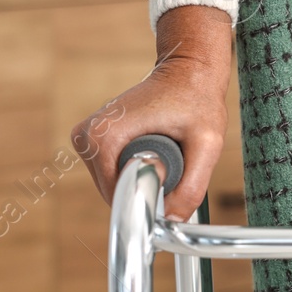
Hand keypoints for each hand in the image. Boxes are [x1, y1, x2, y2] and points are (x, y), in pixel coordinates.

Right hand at [71, 4, 234, 217]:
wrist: (187, 72)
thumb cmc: (197, 101)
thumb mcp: (206, 144)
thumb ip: (192, 186)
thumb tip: (171, 219)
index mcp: (104, 136)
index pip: (117, 195)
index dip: (147, 201)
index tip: (173, 187)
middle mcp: (86, 136)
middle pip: (114, 193)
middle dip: (144, 191)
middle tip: (175, 168)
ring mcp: (85, 137)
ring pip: (113, 185)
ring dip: (140, 182)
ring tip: (166, 157)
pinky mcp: (92, 140)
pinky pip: (112, 174)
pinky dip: (133, 173)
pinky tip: (154, 155)